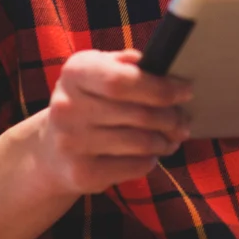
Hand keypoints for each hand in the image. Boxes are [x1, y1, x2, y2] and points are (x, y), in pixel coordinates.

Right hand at [36, 49, 191, 196]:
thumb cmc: (89, 102)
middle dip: (170, 117)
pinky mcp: (81, 174)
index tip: (186, 91)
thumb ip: (126, 64)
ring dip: (166, 140)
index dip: (160, 88)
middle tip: (184, 119)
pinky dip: (151, 160)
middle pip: (138, 114)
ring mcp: (71, 143)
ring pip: (141, 142)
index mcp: (75, 73)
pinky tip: (151, 154)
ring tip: (173, 136)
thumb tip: (160, 65)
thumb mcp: (99, 72)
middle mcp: (66, 107)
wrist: (52, 150)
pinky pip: (134, 166)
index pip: (122, 81)